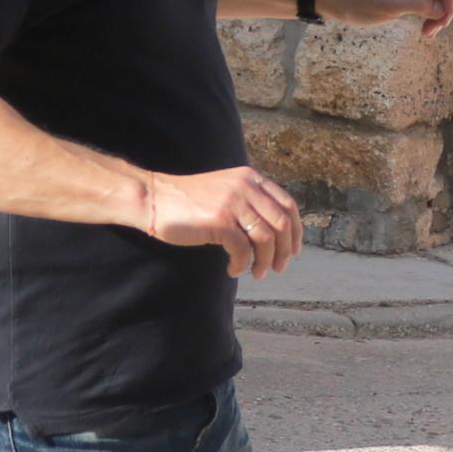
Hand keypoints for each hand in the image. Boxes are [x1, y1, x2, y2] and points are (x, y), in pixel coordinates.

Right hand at [140, 163, 303, 276]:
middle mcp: (246, 187)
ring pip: (266, 238)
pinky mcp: (219, 220)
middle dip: (284, 251)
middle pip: (282, 224)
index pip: (288, 205)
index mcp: (251, 178)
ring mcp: (233, 203)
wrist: (155, 199)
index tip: (293, 250)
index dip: (297, 231)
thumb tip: (275, 232)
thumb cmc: (189, 202)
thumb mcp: (226, 191)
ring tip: (257, 273)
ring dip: (265, 261)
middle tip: (277, 268)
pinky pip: (243, 249)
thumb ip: (249, 202)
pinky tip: (233, 270)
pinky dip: (242, 264)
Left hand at [324, 0, 452, 32]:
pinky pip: (429, 4)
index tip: (448, 15)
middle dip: (446, 6)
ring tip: (429, 32)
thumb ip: (417, 4)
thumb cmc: (359, 1)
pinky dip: (432, 17)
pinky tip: (426, 30)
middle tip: (437, 27)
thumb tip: (442, 8)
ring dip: (440, 14)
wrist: (340, 3)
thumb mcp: (388, 4)